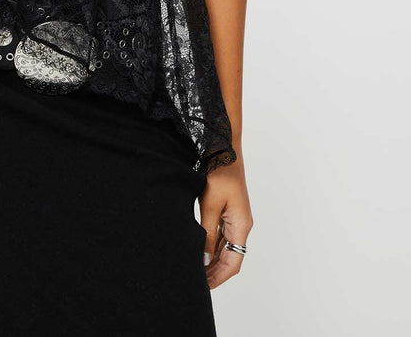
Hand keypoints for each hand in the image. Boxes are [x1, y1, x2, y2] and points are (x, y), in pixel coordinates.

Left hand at [198, 151, 252, 289]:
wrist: (223, 146)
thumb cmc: (219, 172)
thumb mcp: (210, 204)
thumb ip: (208, 233)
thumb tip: (203, 259)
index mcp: (241, 226)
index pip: (233, 263)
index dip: (218, 278)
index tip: (203, 288)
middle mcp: (241, 224)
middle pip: (230, 258)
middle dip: (214, 273)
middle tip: (195, 283)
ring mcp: (235, 217)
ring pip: (225, 248)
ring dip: (212, 261)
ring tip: (194, 271)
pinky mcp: (228, 210)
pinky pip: (221, 235)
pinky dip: (211, 247)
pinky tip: (198, 251)